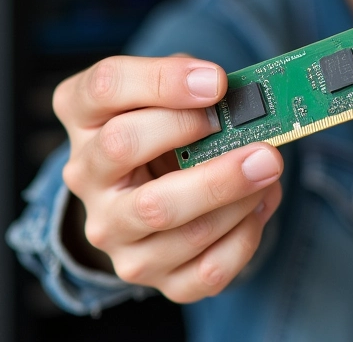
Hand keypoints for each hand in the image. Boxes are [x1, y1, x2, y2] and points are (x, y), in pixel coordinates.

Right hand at [53, 55, 283, 302]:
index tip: (217, 82)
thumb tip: (246, 100)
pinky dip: (242, 235)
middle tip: (259, 143)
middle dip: (194, 134)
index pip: (106, 86)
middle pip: (123, 147)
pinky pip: (199, 269)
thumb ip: (200, 83)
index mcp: (85, 114)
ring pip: (164, 213)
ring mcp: (112, 229)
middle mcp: (86, 173)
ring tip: (267, 169)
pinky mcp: (145, 271)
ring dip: (232, 191)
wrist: (150, 182)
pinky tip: (258, 204)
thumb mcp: (172, 89)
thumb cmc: (166, 123)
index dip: (163, 81)